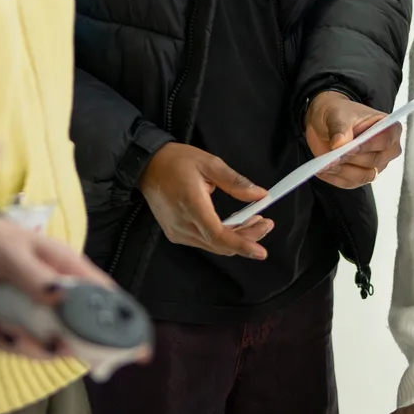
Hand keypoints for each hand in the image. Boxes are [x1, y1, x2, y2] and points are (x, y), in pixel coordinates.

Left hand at [0, 213, 115, 358]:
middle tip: (44, 344)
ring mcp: (44, 314)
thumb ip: (35, 276)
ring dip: (28, 344)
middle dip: (62, 344)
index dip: (124, 322)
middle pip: (81, 333)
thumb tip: (63, 297)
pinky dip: (9, 343)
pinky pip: (24, 346)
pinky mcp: (24, 326)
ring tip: (4, 325)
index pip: (105, 297)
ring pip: (51, 345)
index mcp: (71, 271)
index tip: (138, 352)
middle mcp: (63, 296)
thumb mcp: (13, 255)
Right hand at [139, 142, 275, 258]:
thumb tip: (260, 195)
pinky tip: (234, 222)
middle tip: (266, 223)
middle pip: (220, 244)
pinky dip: (222, 236)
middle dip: (247, 238)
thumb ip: (235, 182)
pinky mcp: (176, 233)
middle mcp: (183, 225)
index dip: (242, 245)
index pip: (219, 235)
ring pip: (213, 245)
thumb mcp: (210, 163)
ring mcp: (178, 232)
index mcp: (191, 205)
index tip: (260, 251)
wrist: (147, 166)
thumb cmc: (177, 161)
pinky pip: (204, 241)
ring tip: (254, 220)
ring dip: (236, 237)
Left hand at [304, 90, 400, 189]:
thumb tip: (339, 145)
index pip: (386, 141)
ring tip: (326, 162)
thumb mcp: (337, 115)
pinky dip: (334, 177)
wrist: (325, 122)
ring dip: (343, 170)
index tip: (350, 147)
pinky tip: (323, 168)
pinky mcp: (360, 176)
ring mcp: (375, 165)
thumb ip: (340, 129)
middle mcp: (387, 149)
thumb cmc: (338, 113)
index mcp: (389, 128)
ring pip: (363, 176)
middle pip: (375, 161)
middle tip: (334, 155)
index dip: (369, 145)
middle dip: (353, 159)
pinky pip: (349, 183)